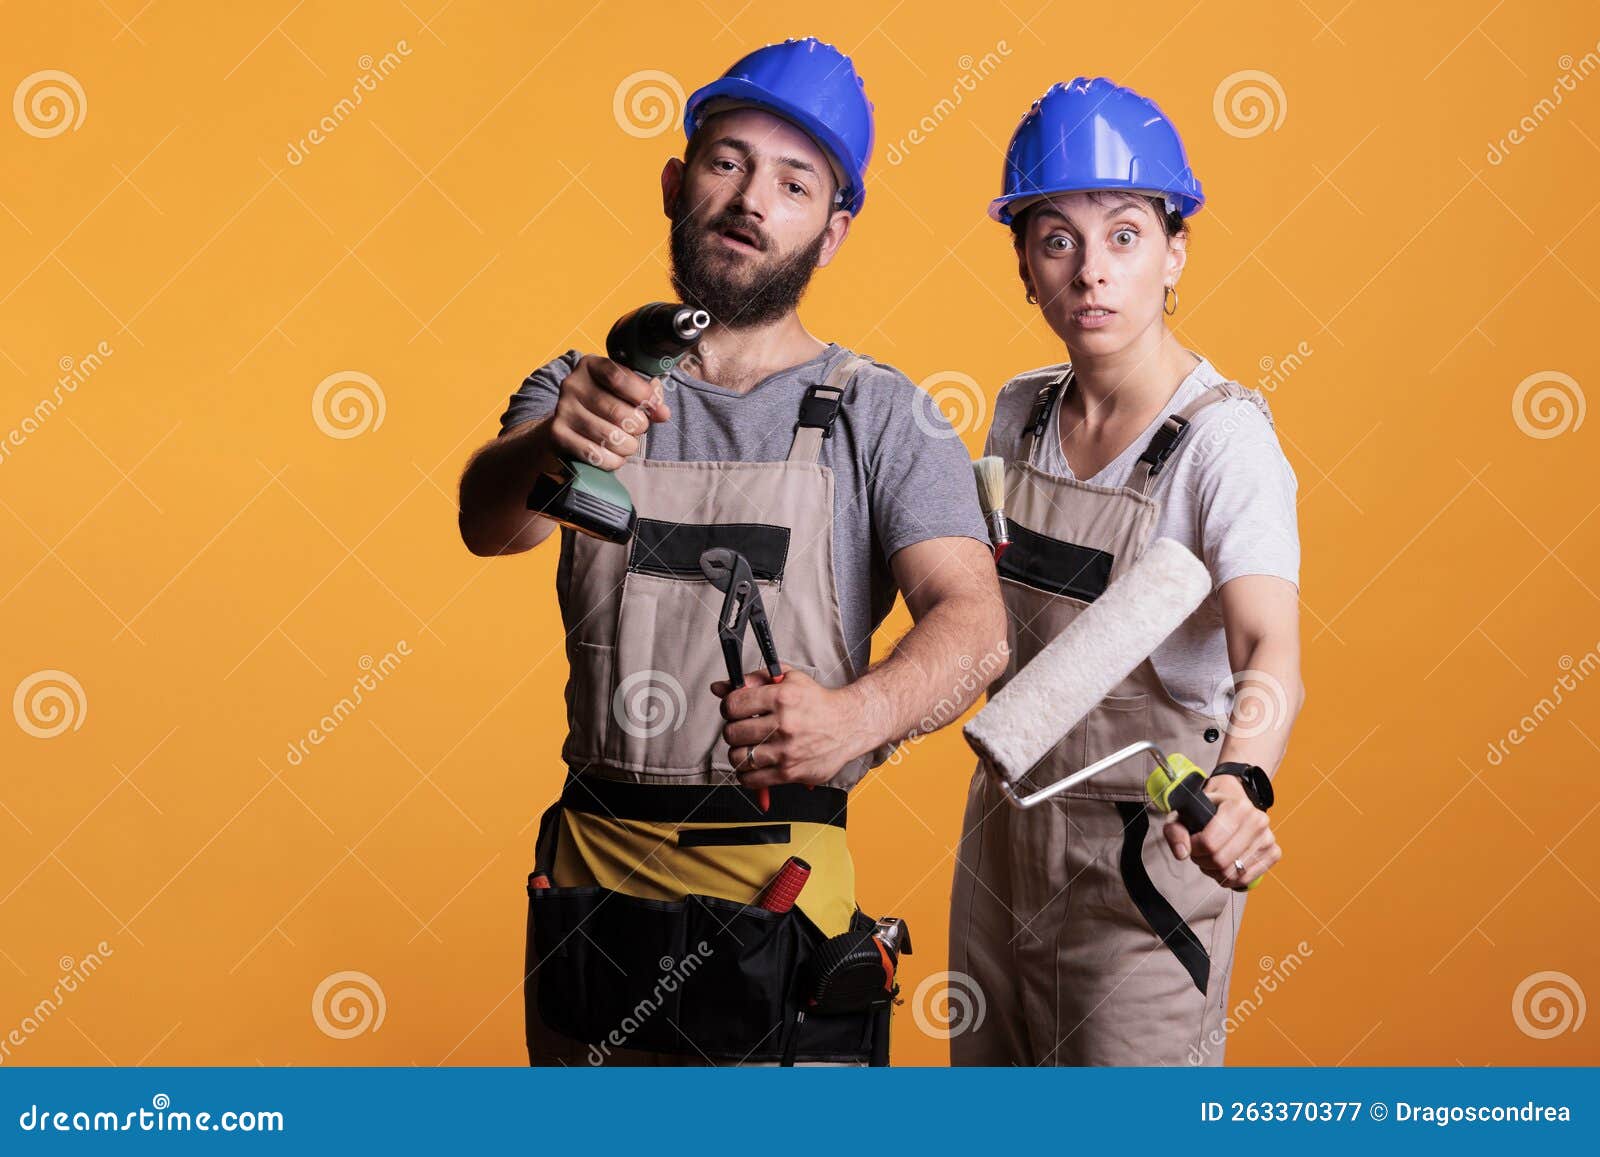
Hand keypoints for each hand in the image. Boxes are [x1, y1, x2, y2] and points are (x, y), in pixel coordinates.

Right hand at [540, 354, 671, 472]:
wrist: (570, 422)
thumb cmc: (606, 404)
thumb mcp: (626, 391)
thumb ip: (648, 397)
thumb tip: (662, 413)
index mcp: (591, 366)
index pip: (619, 378)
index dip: (643, 395)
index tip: (655, 407)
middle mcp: (573, 384)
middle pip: (617, 411)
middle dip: (638, 425)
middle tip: (639, 428)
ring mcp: (563, 409)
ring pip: (608, 436)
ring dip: (628, 445)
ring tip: (628, 444)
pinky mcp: (558, 434)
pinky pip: (594, 454)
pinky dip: (612, 460)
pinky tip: (615, 456)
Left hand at [711, 664, 866, 789]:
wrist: (849, 725)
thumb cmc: (816, 701)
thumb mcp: (788, 679)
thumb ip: (753, 679)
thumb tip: (718, 688)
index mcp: (781, 697)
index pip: (733, 704)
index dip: (728, 707)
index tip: (734, 710)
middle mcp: (784, 724)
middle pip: (732, 733)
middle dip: (733, 730)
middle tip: (743, 729)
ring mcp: (787, 751)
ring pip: (738, 757)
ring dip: (739, 752)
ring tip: (749, 746)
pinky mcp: (790, 773)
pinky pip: (751, 780)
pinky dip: (746, 774)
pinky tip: (755, 764)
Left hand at [1162, 773, 1280, 889]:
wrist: (1231, 804)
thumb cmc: (1207, 811)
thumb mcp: (1184, 814)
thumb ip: (1175, 831)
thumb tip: (1182, 853)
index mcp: (1238, 806)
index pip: (1210, 843)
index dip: (1194, 849)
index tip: (1190, 843)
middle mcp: (1258, 820)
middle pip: (1221, 860)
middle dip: (1203, 861)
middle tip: (1199, 853)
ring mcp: (1268, 837)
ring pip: (1232, 873)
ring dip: (1214, 871)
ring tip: (1211, 857)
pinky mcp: (1273, 853)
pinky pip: (1247, 879)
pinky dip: (1230, 879)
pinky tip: (1224, 866)